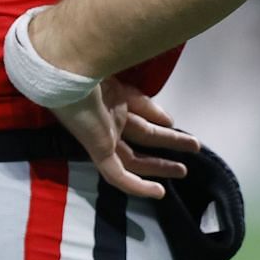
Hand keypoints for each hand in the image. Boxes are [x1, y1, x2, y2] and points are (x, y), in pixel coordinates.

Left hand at [49, 75, 200, 200]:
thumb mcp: (124, 83)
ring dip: (158, 166)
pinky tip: (158, 192)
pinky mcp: (96, 149)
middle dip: (167, 143)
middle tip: (193, 147)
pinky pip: (117, 175)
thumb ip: (144, 103)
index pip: (137, 111)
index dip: (156, 115)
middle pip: (141, 136)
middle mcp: (106, 118)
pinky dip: (137, 186)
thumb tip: (168, 121)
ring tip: (183, 171)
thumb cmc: (90, 67)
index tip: (173, 122)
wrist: (66, 69)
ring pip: (133, 159)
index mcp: (110, 98)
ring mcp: (101, 135)